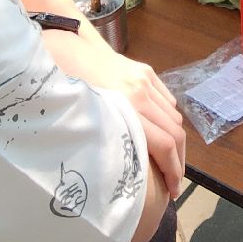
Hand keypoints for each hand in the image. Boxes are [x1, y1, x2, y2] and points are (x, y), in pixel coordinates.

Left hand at [46, 31, 186, 188]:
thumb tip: (125, 171)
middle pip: (175, 132)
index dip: (172, 170)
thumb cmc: (64, 92)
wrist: (63, 50)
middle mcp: (141, 93)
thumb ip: (111, 140)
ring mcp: (145, 80)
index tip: (172, 191)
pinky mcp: (145, 71)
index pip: (164, 143)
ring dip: (176, 141)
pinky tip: (161, 132)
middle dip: (179, 160)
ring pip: (174, 116)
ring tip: (169, 161)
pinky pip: (166, 99)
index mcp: (127, 108)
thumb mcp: (85, 122)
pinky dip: (169, 119)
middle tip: (174, 183)